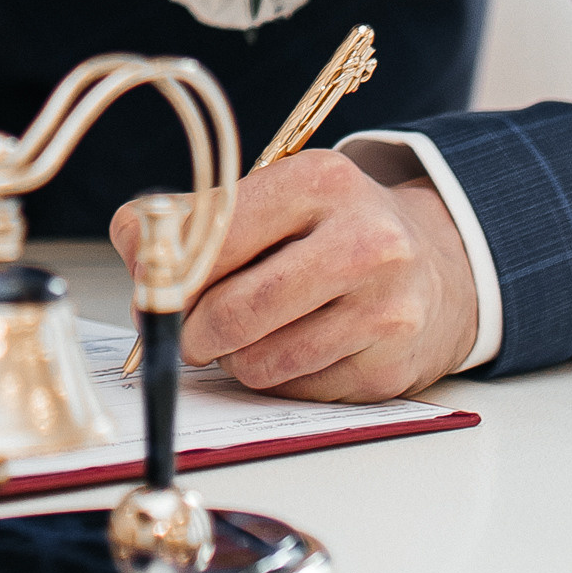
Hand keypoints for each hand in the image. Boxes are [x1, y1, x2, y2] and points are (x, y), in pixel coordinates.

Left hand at [111, 153, 476, 401]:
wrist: (437, 267)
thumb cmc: (332, 231)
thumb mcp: (274, 197)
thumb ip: (197, 219)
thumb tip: (134, 247)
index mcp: (321, 182)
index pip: (216, 237)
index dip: (171, 274)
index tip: (157, 289)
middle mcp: (364, 241)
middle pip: (233, 311)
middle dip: (193, 332)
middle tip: (189, 332)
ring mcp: (384, 308)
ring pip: (259, 362)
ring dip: (235, 358)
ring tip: (248, 333)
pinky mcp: (389, 366)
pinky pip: (295, 391)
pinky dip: (278, 377)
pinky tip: (295, 346)